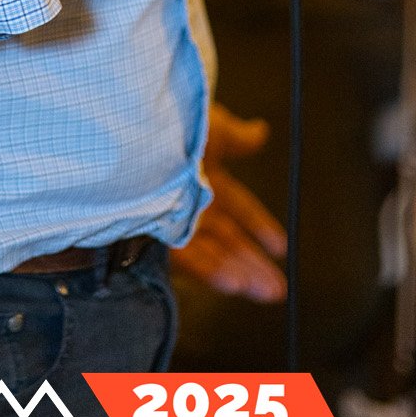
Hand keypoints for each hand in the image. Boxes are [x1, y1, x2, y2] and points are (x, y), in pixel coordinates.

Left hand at [170, 103, 286, 303]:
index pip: (239, 208)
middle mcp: (191, 202)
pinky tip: (234, 285)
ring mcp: (175, 219)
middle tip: (278, 289)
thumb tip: (260, 132)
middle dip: (255, 264)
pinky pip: (189, 258)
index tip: (281, 247)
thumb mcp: (213, 130)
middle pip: (228, 239)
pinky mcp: (157, 233)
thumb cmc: (173, 123)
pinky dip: (212, 272)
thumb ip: (237, 139)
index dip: (261, 227)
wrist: (135, 131)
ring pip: (213, 254)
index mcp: (206, 177)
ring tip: (265, 293)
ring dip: (240, 274)